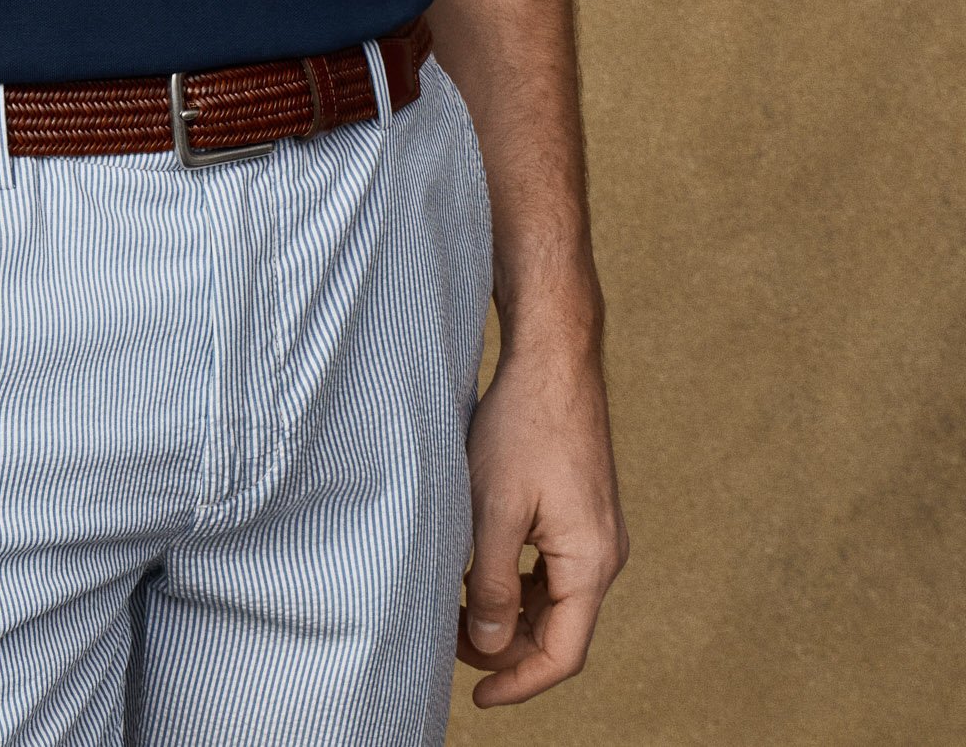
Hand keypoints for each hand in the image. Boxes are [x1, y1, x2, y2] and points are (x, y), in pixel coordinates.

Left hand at [456, 325, 628, 706]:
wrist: (553, 357)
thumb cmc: (523, 426)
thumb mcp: (494, 509)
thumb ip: (490, 584)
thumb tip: (488, 646)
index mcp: (592, 562)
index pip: (562, 652)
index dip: (519, 682)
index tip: (476, 697)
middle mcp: (604, 553)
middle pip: (559, 629)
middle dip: (506, 646)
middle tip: (449, 642)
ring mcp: (597, 530)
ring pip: (553, 598)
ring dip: (509, 612)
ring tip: (455, 607)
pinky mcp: (582, 509)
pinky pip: (553, 567)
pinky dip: (518, 579)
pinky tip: (478, 568)